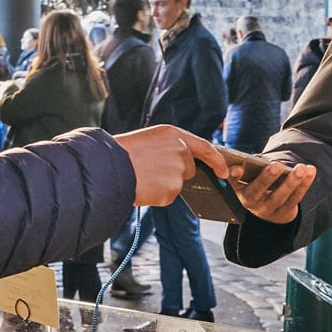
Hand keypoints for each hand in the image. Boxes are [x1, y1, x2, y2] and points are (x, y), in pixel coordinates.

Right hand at [114, 125, 228, 206]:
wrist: (107, 167)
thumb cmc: (121, 153)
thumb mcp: (148, 141)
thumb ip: (168, 149)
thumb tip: (182, 165)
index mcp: (173, 134)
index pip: (204, 147)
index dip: (217, 160)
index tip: (224, 171)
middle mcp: (180, 151)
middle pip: (188, 169)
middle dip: (176, 173)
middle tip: (150, 171)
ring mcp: (178, 171)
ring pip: (176, 184)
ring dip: (162, 184)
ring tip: (141, 176)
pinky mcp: (172, 190)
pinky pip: (167, 196)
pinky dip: (156, 196)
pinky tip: (142, 187)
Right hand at [229, 161, 316, 223]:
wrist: (266, 204)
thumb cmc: (254, 182)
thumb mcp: (245, 178)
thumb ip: (240, 172)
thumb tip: (237, 168)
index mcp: (238, 191)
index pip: (233, 185)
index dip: (235, 176)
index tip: (239, 168)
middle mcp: (252, 204)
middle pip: (259, 191)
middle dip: (268, 178)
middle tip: (277, 165)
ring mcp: (269, 210)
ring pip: (281, 196)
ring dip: (292, 181)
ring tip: (301, 168)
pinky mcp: (284, 213)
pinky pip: (295, 198)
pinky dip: (304, 184)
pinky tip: (310, 171)